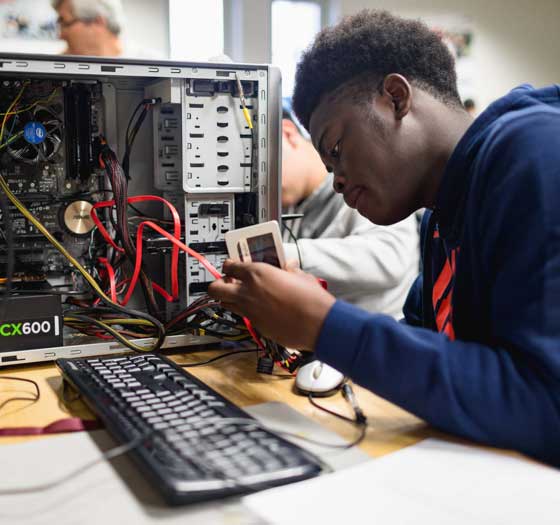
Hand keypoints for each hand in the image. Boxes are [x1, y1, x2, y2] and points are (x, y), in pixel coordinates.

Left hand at [208, 260, 335, 349]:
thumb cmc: (311, 300)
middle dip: (218, 283)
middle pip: (215, 288)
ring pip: (224, 304)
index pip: (229, 265)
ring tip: (241, 295)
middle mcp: (248, 292)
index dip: (230, 265)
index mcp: (257, 273)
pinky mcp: (256, 325)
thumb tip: (287, 267)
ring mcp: (250, 311)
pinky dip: (246, 311)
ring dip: (228, 299)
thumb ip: (288, 270)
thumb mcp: (299, 275)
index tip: (233, 265)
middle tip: (228, 281)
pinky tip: (259, 308)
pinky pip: (242, 316)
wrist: (318, 324)